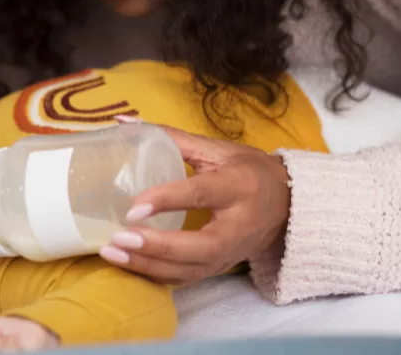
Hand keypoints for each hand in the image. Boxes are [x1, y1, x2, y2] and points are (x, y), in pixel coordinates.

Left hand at [99, 124, 291, 285]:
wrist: (287, 203)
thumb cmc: (247, 170)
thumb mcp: (216, 149)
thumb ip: (171, 137)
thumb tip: (124, 121)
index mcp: (238, 185)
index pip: (200, 194)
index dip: (166, 200)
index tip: (133, 207)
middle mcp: (237, 224)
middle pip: (198, 246)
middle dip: (156, 246)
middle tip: (119, 238)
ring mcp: (231, 252)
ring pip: (190, 269)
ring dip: (149, 265)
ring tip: (113, 254)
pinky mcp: (221, 267)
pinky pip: (186, 279)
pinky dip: (155, 275)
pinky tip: (128, 264)